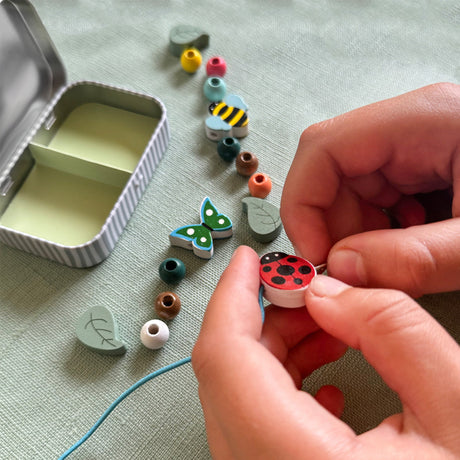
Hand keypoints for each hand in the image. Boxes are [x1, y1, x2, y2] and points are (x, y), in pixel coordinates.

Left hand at [192, 246, 459, 458]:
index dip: (232, 298)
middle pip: (229, 375)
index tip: (249, 263)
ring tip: (331, 332)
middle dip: (267, 321)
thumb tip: (327, 292)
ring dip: (279, 353)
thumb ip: (392, 330)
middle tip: (309, 294)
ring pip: (240, 399)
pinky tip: (330, 387)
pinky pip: (256, 428)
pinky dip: (284, 391)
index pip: (224, 360)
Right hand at [281, 82, 459, 295]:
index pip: (324, 148)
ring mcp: (415, 145)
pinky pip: (376, 200)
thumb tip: (343, 270)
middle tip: (355, 274)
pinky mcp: (422, 166)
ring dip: (359, 236)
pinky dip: (380, 234)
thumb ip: (415, 258)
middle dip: (335, 229)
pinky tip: (412, 248)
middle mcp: (412, 126)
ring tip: (396, 264)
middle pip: (333, 173)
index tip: (315, 256)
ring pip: (350, 191)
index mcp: (425, 120)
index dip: (304, 203)